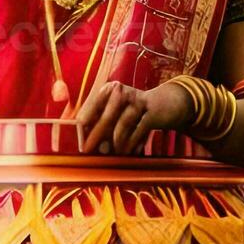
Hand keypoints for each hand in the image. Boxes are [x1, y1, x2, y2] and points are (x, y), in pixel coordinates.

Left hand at [76, 80, 193, 154]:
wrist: (167, 103)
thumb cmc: (133, 110)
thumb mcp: (116, 110)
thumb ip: (100, 121)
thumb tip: (85, 140)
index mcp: (109, 90)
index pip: (92, 106)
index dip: (84, 122)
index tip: (77, 136)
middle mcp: (122, 92)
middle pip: (106, 116)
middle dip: (96, 135)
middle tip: (88, 149)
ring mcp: (138, 101)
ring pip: (122, 125)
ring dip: (115, 142)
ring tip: (109, 153)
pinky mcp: (152, 112)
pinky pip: (139, 130)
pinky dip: (131, 143)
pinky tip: (128, 152)